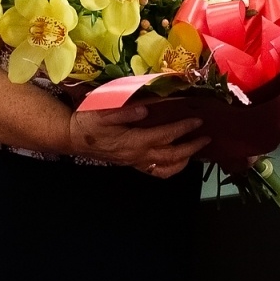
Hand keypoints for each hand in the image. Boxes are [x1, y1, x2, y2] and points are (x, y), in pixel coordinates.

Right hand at [66, 105, 210, 177]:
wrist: (73, 137)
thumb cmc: (87, 122)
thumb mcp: (102, 112)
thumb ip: (124, 112)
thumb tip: (145, 109)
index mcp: (133, 142)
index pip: (165, 136)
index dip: (183, 129)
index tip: (197, 120)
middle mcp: (137, 155)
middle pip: (171, 156)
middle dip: (191, 147)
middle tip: (206, 137)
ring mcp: (135, 162)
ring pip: (166, 169)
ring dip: (184, 160)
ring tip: (196, 149)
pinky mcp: (132, 163)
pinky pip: (157, 172)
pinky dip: (171, 168)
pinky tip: (178, 159)